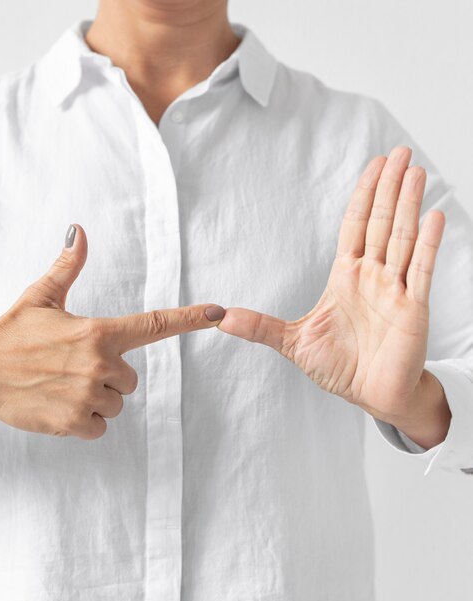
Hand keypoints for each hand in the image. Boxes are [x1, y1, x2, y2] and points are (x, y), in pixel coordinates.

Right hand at [0, 224, 225, 438]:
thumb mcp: (41, 296)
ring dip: (95, 400)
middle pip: (130, 380)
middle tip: (71, 367)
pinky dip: (83, 421)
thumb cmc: (11, 331)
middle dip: (108, 376)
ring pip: (115, 405)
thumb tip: (79, 231)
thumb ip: (67, 267)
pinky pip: (99, 427)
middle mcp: (99, 363)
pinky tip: (58, 405)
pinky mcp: (72, 422)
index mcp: (98, 331)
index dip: (190, 319)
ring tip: (61, 386)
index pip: (154, 324)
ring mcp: (86, 395)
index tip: (219, 312)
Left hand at [218, 146, 449, 444]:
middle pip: (381, 222)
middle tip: (399, 152)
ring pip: (402, 238)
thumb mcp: (291, 342)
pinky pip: (420, 271)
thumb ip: (259, 327)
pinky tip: (434, 216)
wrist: (371, 394)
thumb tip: (219, 318)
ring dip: (409, 204)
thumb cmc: (338, 366)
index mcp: (346, 277)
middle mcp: (373, 276)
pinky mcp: (412, 308)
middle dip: (389, 187)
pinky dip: (427, 244)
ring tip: (415, 171)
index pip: (356, 227)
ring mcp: (395, 289)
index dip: (364, 196)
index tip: (374, 167)